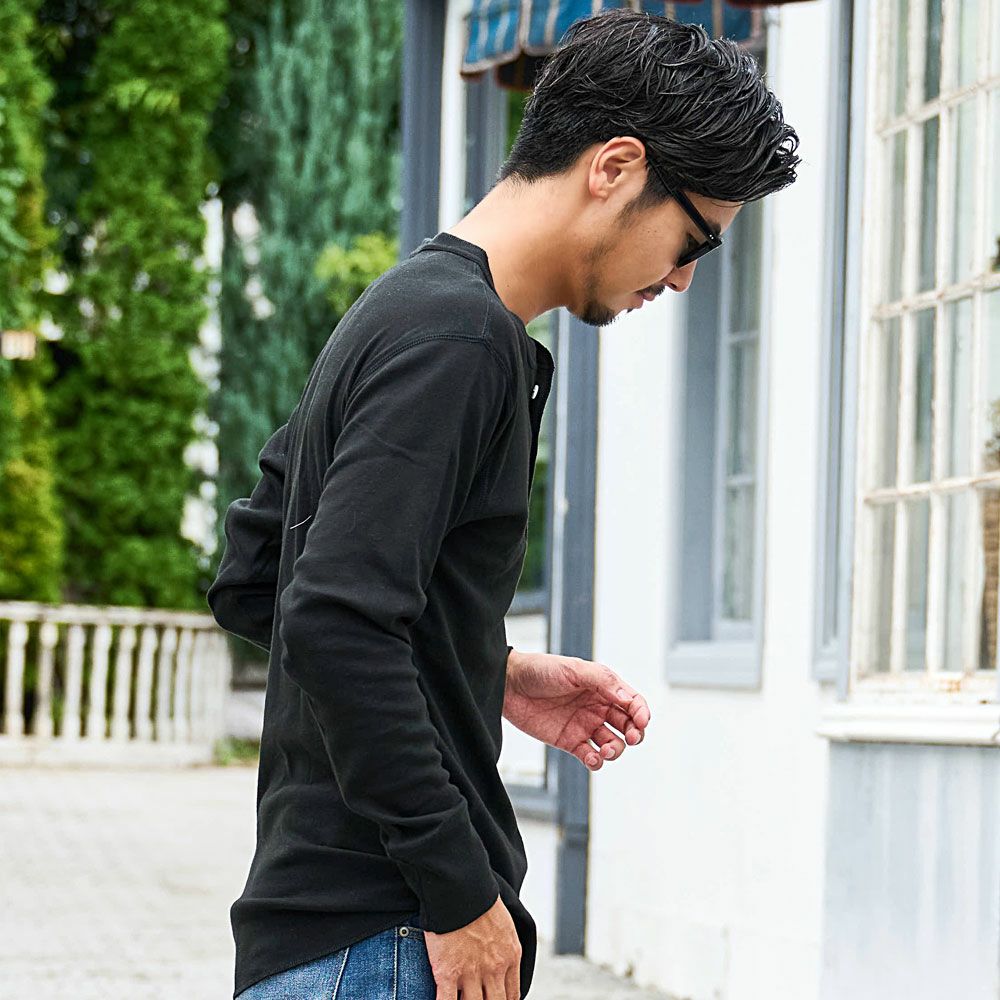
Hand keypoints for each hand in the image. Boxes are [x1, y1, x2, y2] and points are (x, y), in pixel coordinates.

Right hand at [423, 894, 520, 999]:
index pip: (512, 996)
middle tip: (479, 999)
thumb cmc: (479, 900)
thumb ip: (505, 948)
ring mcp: (471, 973)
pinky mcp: (447, 973)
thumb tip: (501, 960)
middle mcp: (494, 969)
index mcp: (510, 956)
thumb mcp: (505, 924)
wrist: (460, 887)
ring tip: (462, 999)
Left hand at [502, 650, 650, 769]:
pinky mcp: (570, 742)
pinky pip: (591, 756)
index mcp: (602, 687)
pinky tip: (593, 758)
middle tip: (631, 738)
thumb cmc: (540, 670)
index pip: (632, 702)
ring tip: (606, 750)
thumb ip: (603, 681)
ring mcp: (584, 725)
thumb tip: (627, 700)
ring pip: (612, 744)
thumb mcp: (574, 669)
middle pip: (628, 725)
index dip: (641, 712)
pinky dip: (597, 762)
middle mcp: (597, 707)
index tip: (641, 721)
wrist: (509, 685)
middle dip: (635, 734)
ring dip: (616, 750)